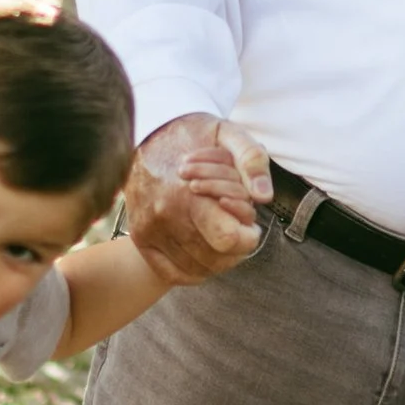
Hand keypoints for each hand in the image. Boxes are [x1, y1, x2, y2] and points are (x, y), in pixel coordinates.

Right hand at [122, 114, 267, 282]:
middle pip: (216, 260)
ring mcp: (150, 230)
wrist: (150, 131)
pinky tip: (203, 248)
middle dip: (236, 247)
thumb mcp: (230, 135)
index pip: (229, 240)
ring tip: (218, 231)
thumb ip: (252, 161)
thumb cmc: (196, 136)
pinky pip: (171, 273)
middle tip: (235, 224)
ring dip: (217, 258)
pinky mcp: (141, 237)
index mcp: (189, 194)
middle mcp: (165, 216)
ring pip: (197, 270)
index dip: (249, 235)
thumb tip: (264, 197)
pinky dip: (193, 270)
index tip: (250, 222)